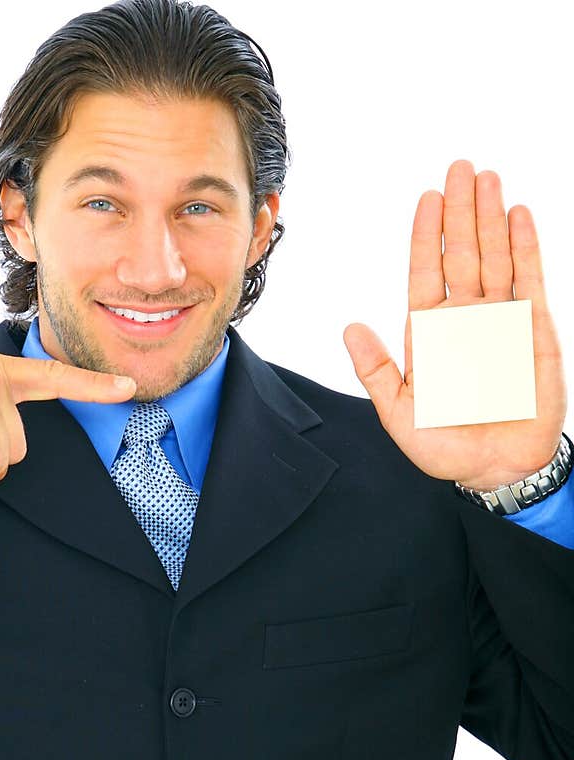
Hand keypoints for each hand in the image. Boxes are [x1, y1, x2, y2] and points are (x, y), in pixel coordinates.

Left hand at [342, 158, 566, 490]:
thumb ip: (376, 371)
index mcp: (429, 333)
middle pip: (462, 253)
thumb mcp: (399, 413)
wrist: (496, 468)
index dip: (427, 236)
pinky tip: (519, 215)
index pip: (427, 272)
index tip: (428, 199)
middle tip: (460, 167)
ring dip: (492, 218)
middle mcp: (464, 318)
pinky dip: (526, 247)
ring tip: (489, 178)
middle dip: (461, 211)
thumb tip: (350, 329)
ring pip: (495, 256)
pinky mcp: (533, 329)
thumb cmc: (445, 446)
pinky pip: (530, 279)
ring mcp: (500, 319)